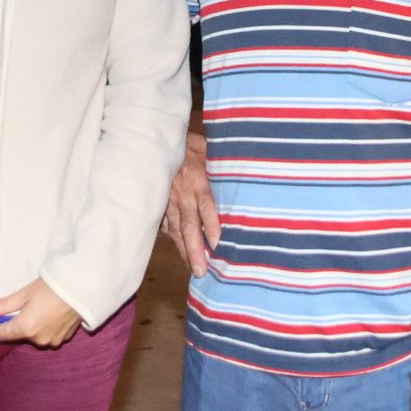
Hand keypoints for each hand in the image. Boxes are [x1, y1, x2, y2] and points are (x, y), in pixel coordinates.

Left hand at [0, 278, 81, 347]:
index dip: (2, 322)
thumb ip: (4, 304)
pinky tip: (55, 314)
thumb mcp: (26, 293)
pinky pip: (49, 336)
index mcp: (25, 328)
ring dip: (36, 326)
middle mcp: (37, 339)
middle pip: (20, 335)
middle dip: (22, 323)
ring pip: (35, 336)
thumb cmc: (52, 287)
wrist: (83, 289)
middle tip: (32, 304)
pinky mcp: (63, 340)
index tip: (10, 311)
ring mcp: (51, 341)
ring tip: (46, 308)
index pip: (2, 334)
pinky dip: (49, 328)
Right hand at [161, 133, 219, 276]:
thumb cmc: (192, 145)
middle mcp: (182, 193)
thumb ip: (225, 168)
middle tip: (201, 271)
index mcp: (198, 180)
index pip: (206, 206)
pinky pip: (164, 223)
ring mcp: (168, 199)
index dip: (210, 225)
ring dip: (183, 250)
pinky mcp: (159, 202)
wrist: (159, 138)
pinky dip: (171, 238)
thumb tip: (251, 176)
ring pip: (175, 229)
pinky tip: (179, 250)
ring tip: (192, 268)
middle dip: (194, 250)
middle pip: (188, 225)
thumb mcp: (211, 151)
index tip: (217, 244)